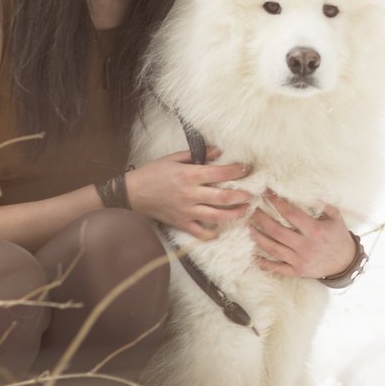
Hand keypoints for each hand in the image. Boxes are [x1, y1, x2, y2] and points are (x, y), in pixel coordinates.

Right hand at [125, 149, 251, 239]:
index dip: (237, 171)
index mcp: (188, 175)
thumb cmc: (153, 173)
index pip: (220, 173)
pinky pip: (201, 232)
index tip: (247, 168)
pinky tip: (221, 229)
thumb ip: (198, 155)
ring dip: (235, 214)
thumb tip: (219, 152)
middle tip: (253, 193)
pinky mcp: (181, 223)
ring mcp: (186, 211)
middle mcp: (190, 194)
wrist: (132, 193)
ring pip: (217, 216)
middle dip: (242, 195)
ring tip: (245, 210)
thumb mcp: (173, 158)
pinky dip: (213, 233)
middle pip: (223, 197)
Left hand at [249, 192, 354, 279]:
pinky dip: (264, 263)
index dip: (277, 202)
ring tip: (248, 226)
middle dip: (261, 219)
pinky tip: (253, 256)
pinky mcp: (297, 272)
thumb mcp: (335, 217)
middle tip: (251, 209)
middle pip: (276, 231)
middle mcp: (306, 246)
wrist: (345, 263)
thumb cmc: (338, 236)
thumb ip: (322, 203)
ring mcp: (300, 260)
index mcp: (315, 230)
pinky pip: (277, 268)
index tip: (267, 193)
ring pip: (273, 249)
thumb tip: (308, 188)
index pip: (290, 214)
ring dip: (258, 237)